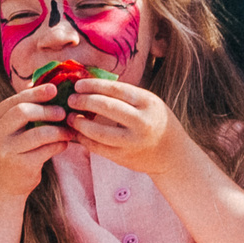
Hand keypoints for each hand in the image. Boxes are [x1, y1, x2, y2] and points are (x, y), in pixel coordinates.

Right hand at [0, 84, 70, 198]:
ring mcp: (7, 151)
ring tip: (68, 130)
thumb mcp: (6, 132)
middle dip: (47, 110)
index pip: (14, 100)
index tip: (54, 89)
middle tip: (63, 112)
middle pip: (24, 112)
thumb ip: (20, 112)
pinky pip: (47, 150)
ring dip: (58, 130)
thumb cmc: (9, 154)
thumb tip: (46, 87)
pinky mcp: (21, 166)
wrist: (0, 190)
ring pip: (39, 133)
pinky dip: (59, 145)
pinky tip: (64, 144)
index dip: (35, 93)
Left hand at [61, 79, 182, 173]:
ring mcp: (133, 142)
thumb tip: (92, 85)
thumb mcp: (149, 103)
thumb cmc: (156, 122)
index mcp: (148, 102)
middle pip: (106, 107)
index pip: (116, 89)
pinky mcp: (124, 157)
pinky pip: (98, 148)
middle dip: (84, 101)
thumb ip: (126, 96)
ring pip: (98, 131)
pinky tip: (78, 133)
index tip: (78, 84)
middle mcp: (142, 121)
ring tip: (71, 118)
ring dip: (80, 123)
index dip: (94, 85)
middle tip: (71, 99)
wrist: (173, 154)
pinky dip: (84, 140)